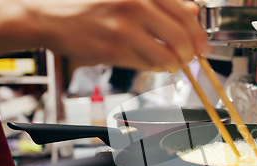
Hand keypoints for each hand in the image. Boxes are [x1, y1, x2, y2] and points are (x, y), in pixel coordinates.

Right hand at [0, 0, 208, 71]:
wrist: (54, 17)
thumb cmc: (94, 7)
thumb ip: (164, 3)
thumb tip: (193, 11)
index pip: (187, 13)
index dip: (200, 34)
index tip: (203, 46)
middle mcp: (136, 5)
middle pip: (181, 37)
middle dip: (191, 54)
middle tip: (190, 59)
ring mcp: (124, 28)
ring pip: (167, 55)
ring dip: (175, 64)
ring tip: (172, 64)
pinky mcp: (114, 50)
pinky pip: (147, 65)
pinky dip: (156, 68)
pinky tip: (154, 64)